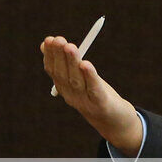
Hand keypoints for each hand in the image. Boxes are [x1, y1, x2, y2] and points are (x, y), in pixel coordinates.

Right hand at [40, 36, 142, 156]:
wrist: (115, 122)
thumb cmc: (97, 94)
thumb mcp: (80, 78)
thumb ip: (66, 62)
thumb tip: (46, 43)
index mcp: (64, 89)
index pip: (53, 71)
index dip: (50, 56)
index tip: (49, 40)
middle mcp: (71, 95)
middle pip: (63, 74)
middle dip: (59, 56)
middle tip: (58, 40)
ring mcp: (84, 101)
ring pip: (76, 80)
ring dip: (72, 62)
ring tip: (70, 46)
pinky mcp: (100, 104)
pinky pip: (94, 89)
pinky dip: (89, 76)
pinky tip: (86, 64)